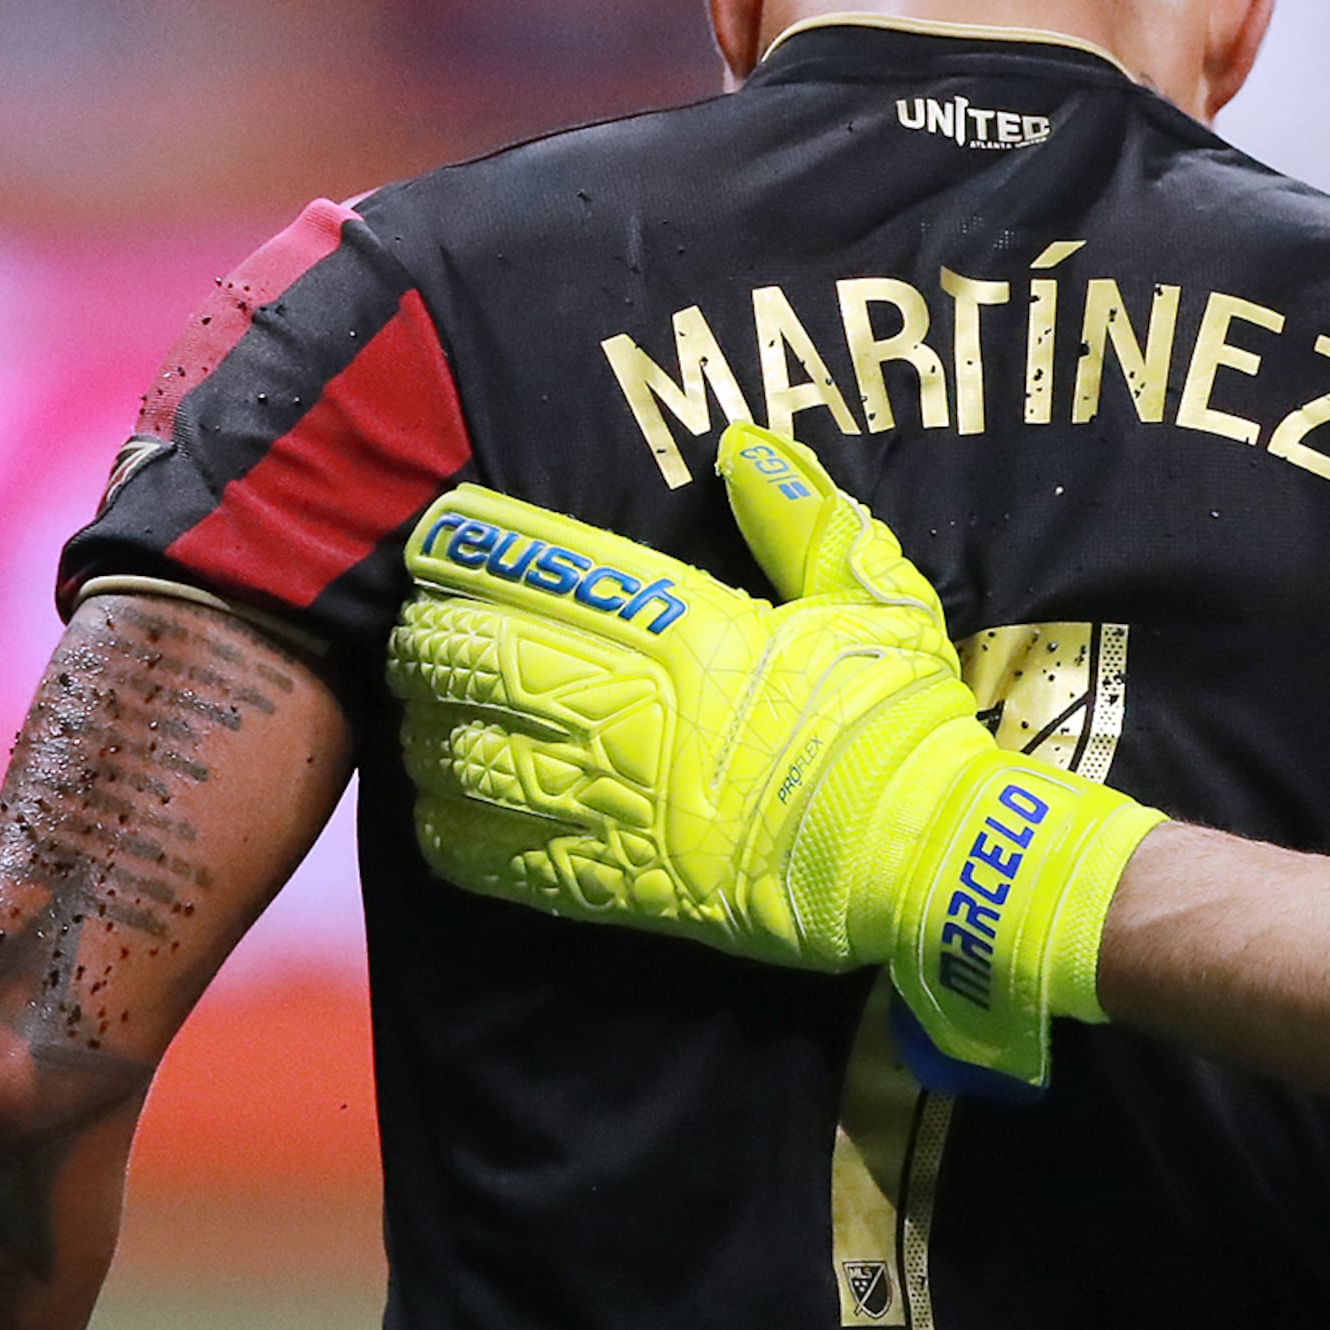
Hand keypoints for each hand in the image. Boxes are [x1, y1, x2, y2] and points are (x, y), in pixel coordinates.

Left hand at [389, 426, 1162, 1082]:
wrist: (919, 857)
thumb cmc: (897, 720)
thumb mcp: (875, 596)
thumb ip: (806, 518)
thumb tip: (744, 445)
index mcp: (687, 631)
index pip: (547, 569)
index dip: (475, 546)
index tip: (435, 534)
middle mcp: (628, 710)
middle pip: (480, 658)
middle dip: (428, 637)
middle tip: (411, 626)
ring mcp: (611, 802)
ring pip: (468, 755)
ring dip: (426, 729)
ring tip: (416, 712)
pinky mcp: (612, 884)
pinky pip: (495, 858)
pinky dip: (449, 830)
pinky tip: (438, 806)